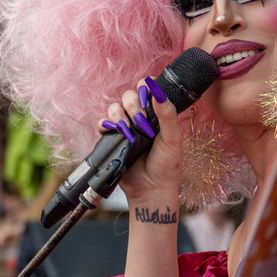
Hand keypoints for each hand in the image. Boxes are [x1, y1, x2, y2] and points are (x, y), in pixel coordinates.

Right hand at [102, 76, 183, 200]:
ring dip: (118, 114)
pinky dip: (104, 124)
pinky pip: (103, 124)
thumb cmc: (167, 165)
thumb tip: (158, 93)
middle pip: (129, 96)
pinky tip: (111, 130)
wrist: (151, 189)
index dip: (144, 87)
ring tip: (127, 130)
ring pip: (115, 108)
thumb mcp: (173, 139)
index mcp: (156, 115)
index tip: (145, 92)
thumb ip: (168, 115)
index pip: (148, 90)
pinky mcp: (113, 140)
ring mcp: (126, 129)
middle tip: (140, 120)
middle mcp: (140, 119)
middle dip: (132, 104)